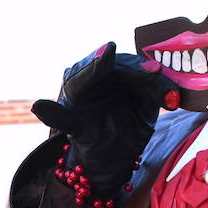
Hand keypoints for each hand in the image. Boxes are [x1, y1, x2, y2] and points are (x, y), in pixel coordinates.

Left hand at [32, 42, 176, 201]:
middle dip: (138, 70)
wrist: (110, 155)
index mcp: (81, 79)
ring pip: (142, 75)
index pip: (90, 68)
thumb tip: (36, 106)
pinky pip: (157, 87)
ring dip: (157, 82)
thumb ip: (58, 117)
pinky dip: (165, 92)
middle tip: (152, 72)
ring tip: (165, 93)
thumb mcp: (73, 130)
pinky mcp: (145, 88)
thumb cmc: (87, 140)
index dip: (100, 62)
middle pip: (122, 67)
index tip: (109, 51)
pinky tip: (172, 100)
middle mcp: (104, 73)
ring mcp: (126, 78)